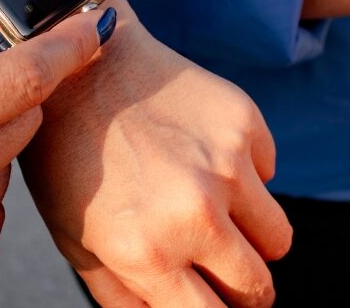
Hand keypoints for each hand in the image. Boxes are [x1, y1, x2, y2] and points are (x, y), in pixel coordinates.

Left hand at [19, 0, 290, 307]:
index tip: (213, 304)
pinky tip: (203, 153)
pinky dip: (248, 175)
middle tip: (222, 269)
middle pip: (257, 287)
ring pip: (278, 238)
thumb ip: (127, 298)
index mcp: (145, 252)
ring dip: (254, 235)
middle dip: (244, 288)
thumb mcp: (79, 242)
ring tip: (216, 212)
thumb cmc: (70, 159)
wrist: (82, 66)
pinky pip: (270, 174)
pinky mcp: (246, 123)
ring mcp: (226, 165)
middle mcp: (193, 212)